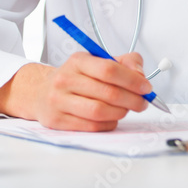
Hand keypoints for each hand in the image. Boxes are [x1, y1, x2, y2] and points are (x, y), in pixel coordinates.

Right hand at [25, 52, 151, 130]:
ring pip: (99, 112)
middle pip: (107, 93)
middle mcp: (65, 79)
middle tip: (143, 103)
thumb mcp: (98, 61)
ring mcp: (58, 101)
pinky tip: (112, 118)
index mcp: (78, 61)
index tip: (146, 87)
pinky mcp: (56, 121)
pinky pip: (91, 126)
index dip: (132, 80)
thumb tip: (141, 75)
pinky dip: (108, 124)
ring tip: (127, 109)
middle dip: (132, 100)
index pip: (109, 69)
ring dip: (121, 113)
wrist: (41, 91)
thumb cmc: (78, 76)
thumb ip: (125, 62)